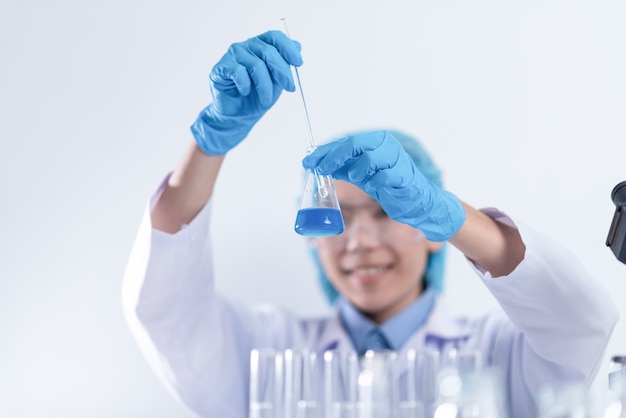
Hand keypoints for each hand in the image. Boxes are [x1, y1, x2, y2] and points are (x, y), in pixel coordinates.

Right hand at [191, 30, 302, 154]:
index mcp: (261, 46)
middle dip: (282, 71)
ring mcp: (232, 55)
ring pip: (256, 65)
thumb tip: (297, 45)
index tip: (299, 63)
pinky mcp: (221, 67)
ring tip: (266, 100)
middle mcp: (246, 46)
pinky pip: (239, 73)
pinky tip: (244, 92)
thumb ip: (286, 64)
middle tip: (290, 88)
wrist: (238, 116)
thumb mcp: (278, 82)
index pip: (275, 37)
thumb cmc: (257, 97)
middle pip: (268, 51)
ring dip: (265, 86)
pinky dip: (246, 86)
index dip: (288, 48)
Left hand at [302, 131, 465, 240]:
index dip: (325, 151)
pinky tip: (374, 186)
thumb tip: (316, 162)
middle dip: (333, 157)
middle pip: (354, 145)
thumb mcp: (360, 173)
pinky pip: (384, 177)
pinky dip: (375, 182)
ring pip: (370, 158)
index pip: (345, 142)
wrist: (415, 201)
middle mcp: (386, 145)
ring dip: (356, 170)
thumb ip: (342, 167)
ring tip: (354, 178)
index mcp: (375, 141)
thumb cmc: (387, 183)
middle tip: (320, 169)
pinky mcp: (405, 176)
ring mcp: (397, 159)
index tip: (309, 161)